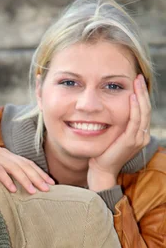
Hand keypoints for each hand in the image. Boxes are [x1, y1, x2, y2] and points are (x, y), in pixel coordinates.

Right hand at [0, 146, 54, 193]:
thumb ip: (7, 170)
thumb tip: (21, 184)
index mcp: (8, 154)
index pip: (28, 163)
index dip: (40, 172)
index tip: (51, 183)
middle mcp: (3, 154)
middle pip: (24, 165)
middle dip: (37, 177)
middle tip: (46, 189)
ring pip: (13, 168)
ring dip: (25, 180)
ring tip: (33, 191)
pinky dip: (6, 180)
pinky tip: (13, 189)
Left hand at [87, 75, 150, 191]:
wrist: (101, 171)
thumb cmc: (103, 154)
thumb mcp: (112, 136)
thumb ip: (116, 125)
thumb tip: (109, 110)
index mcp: (139, 134)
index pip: (143, 111)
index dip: (141, 96)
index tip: (136, 83)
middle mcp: (142, 136)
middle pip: (146, 109)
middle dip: (142, 91)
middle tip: (138, 77)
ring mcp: (138, 139)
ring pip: (143, 112)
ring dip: (140, 95)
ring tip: (136, 82)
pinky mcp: (130, 141)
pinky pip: (135, 120)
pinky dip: (134, 107)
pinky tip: (131, 96)